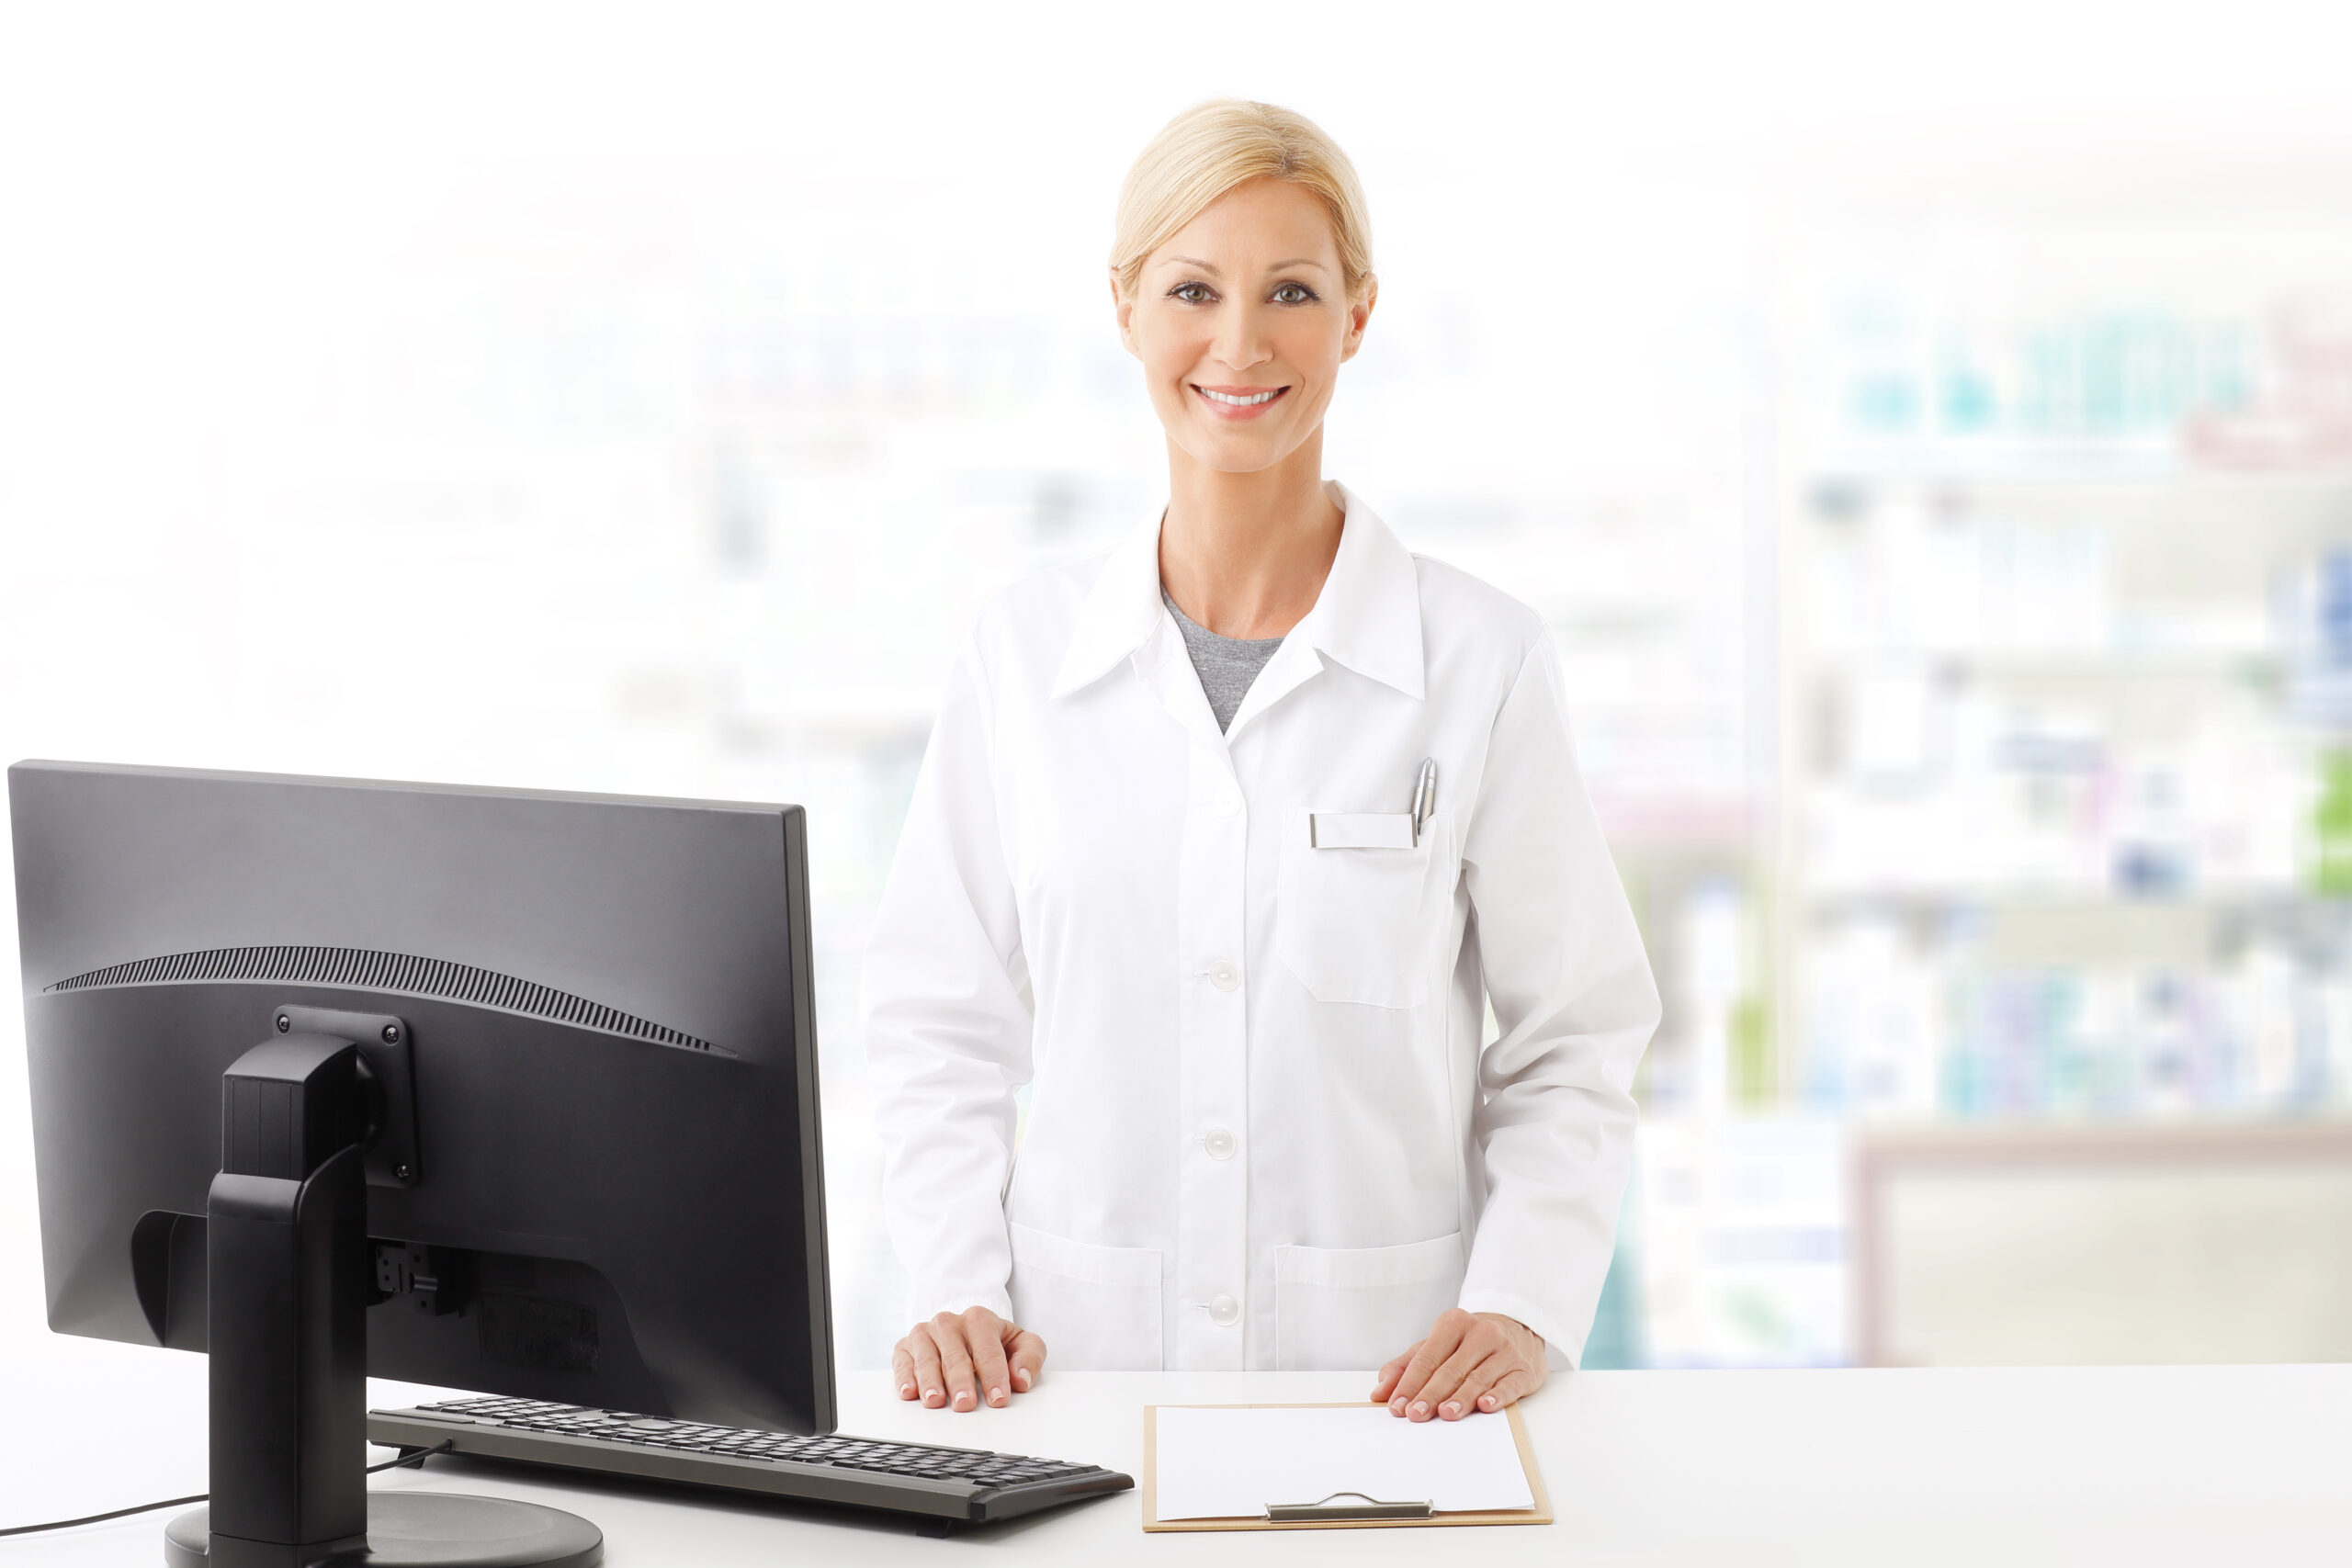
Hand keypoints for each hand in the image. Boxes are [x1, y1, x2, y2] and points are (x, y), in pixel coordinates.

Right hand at [890, 1306, 1045, 1411]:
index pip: (988, 1350)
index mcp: (979, 1319)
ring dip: (931, 1381)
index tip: (998, 1399)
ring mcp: (924, 1333)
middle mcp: (949, 1323)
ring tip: (936, 1401)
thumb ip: (1030, 1357)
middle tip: (965, 1404)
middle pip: (956, 1356)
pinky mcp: (904, 1346)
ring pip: (927, 1358)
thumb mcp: (1019, 1343)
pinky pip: (902, 1361)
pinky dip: (904, 1377)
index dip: (994, 1375)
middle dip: (961, 1381)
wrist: (963, 1329)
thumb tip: (1021, 1380)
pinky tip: (909, 1392)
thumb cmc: (993, 1342)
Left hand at [1371, 1308, 1546, 1420]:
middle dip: (1431, 1394)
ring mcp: (1505, 1351)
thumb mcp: (1436, 1345)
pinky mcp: (1524, 1369)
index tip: (1397, 1406)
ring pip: (1478, 1378)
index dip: (1410, 1383)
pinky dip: (1497, 1396)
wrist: (1518, 1327)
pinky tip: (1485, 1406)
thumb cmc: (1468, 1342)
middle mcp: (1480, 1333)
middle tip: (1416, 1414)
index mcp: (1453, 1324)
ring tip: (1446, 1414)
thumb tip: (1380, 1392)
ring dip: (1461, 1398)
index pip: (1427, 1358)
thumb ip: (1405, 1366)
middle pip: (1451, 1369)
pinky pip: (1509, 1384)